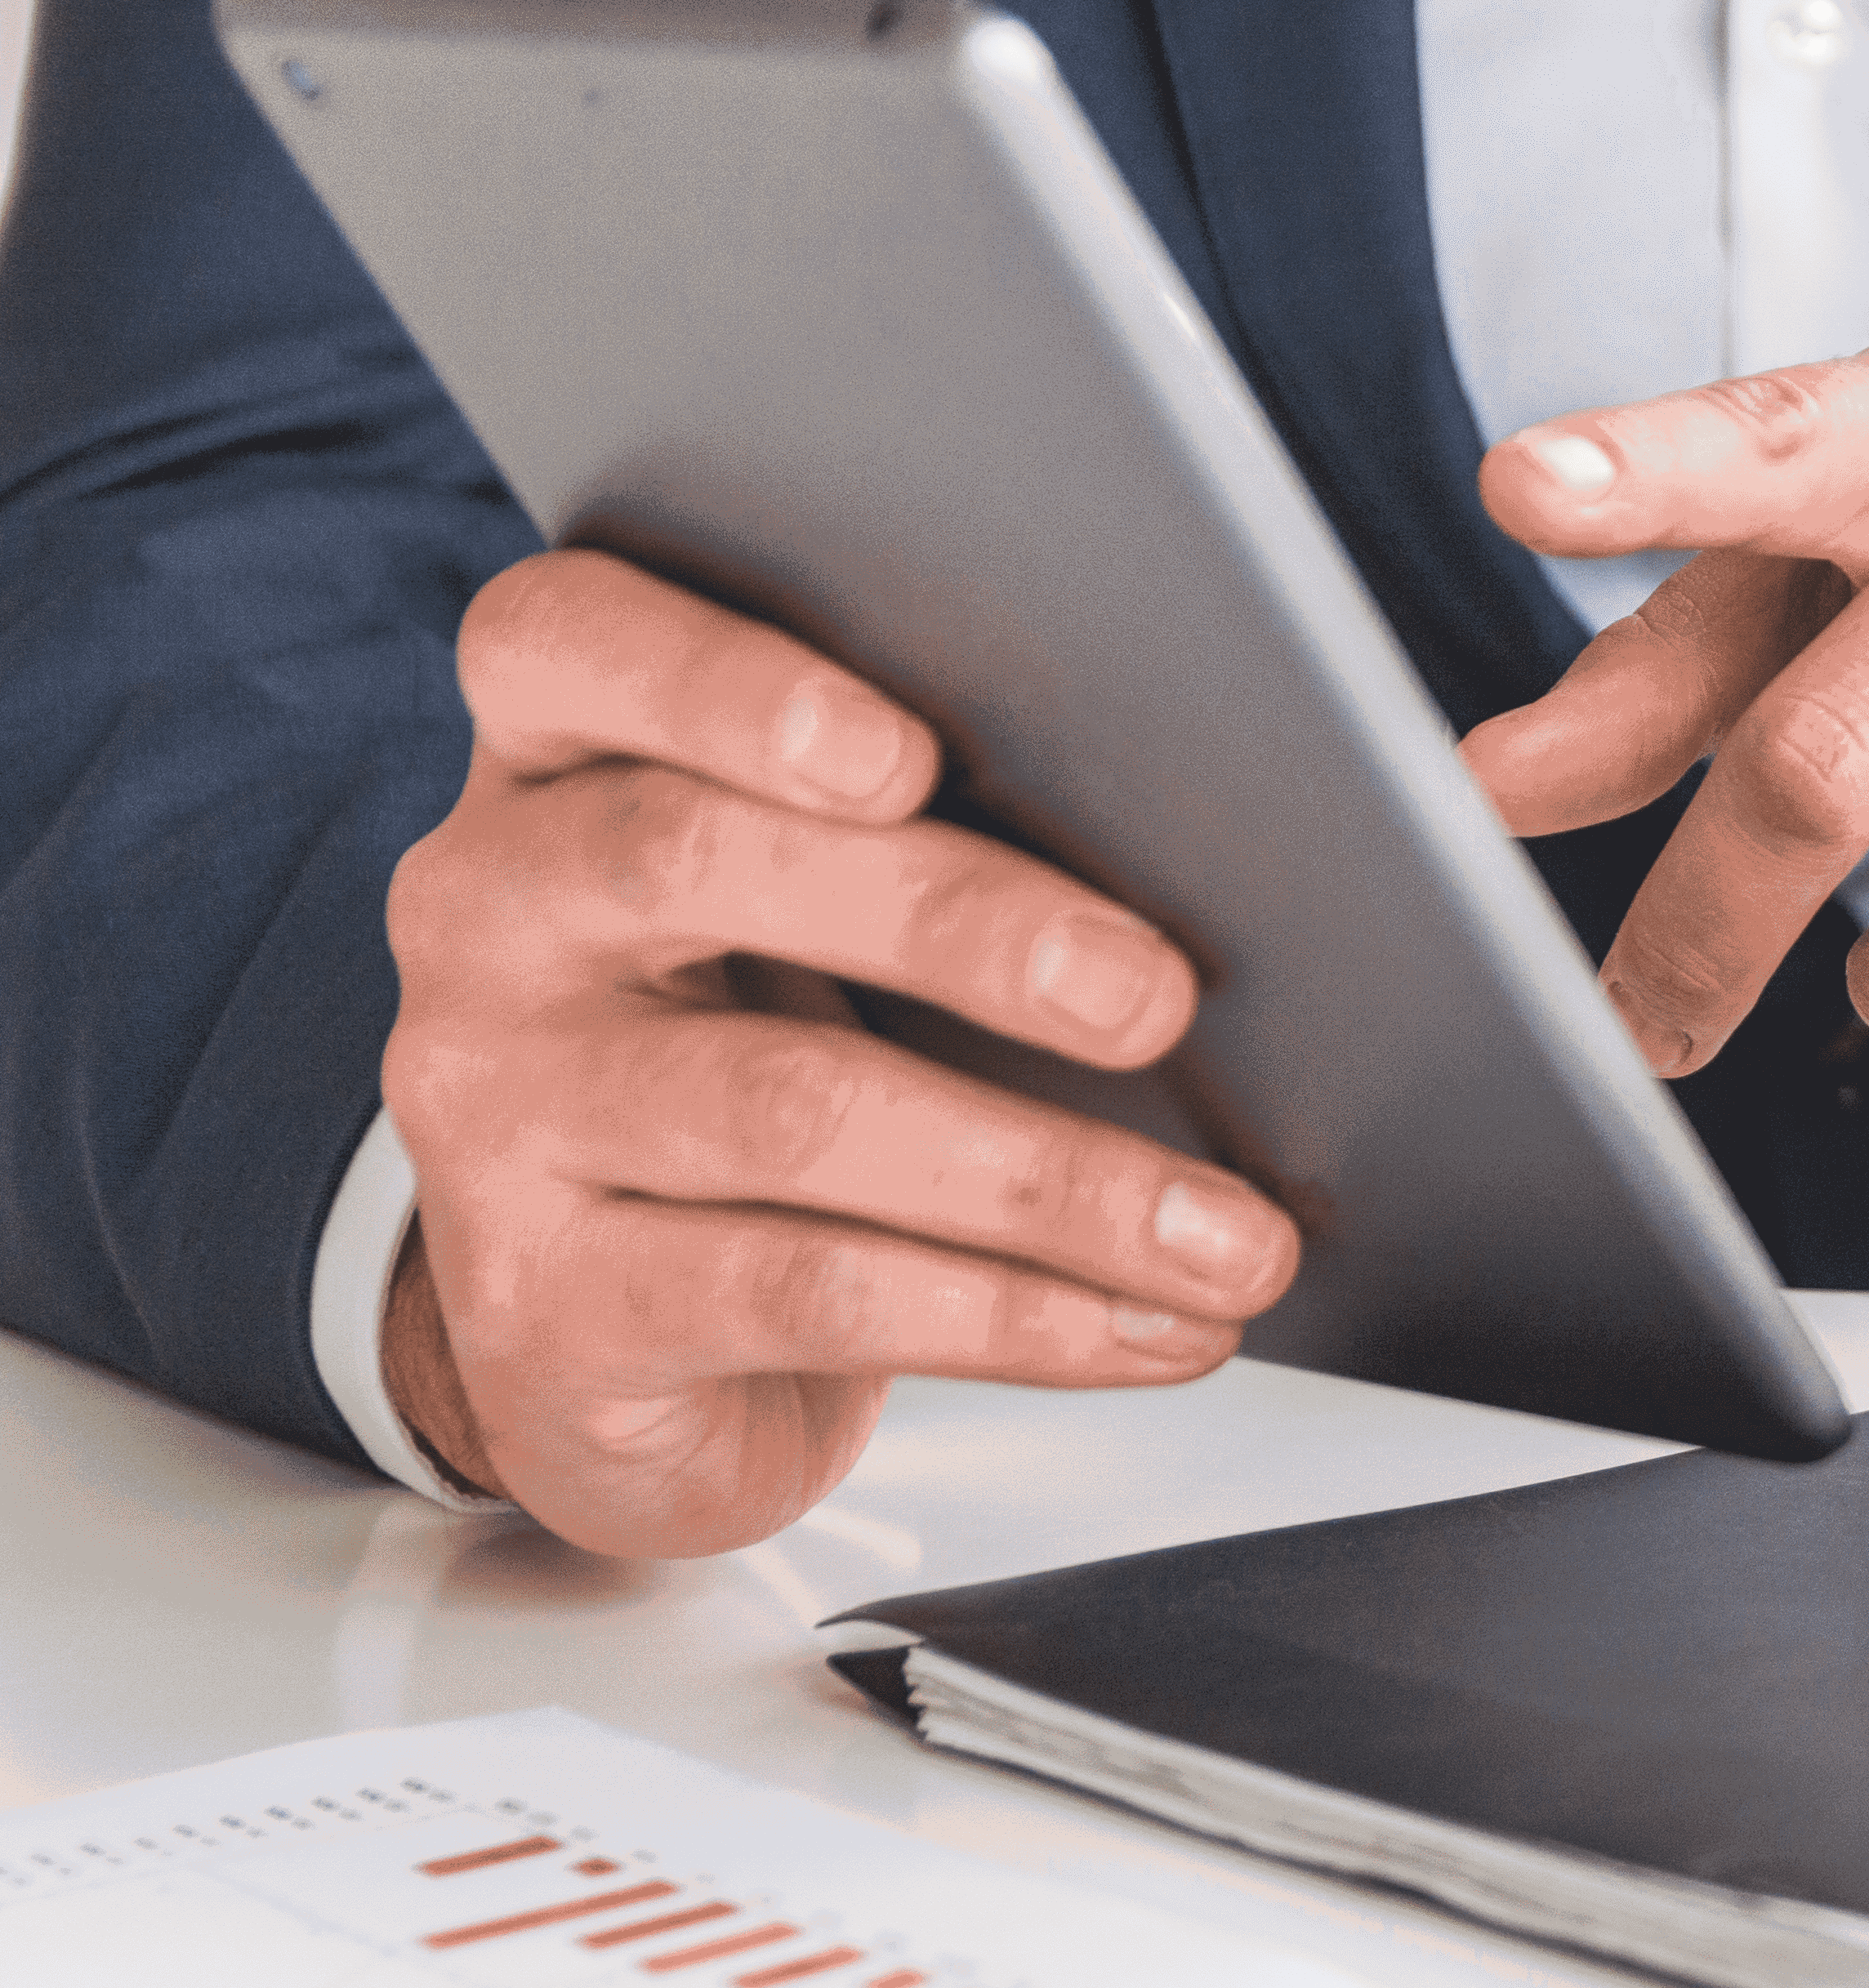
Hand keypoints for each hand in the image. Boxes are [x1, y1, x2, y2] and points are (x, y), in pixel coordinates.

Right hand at [378, 550, 1302, 1555]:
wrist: (629, 1344)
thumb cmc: (776, 1064)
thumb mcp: (829, 925)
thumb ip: (960, 832)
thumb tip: (1262, 852)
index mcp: (560, 762)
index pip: (566, 643)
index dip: (722, 679)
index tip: (906, 749)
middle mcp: (487, 912)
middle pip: (693, 859)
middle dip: (959, 922)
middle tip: (1154, 998)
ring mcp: (491, 1113)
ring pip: (784, 1109)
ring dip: (1051, 1177)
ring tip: (1233, 1238)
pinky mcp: (544, 1309)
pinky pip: (804, 1291)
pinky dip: (1017, 1313)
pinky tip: (1154, 1328)